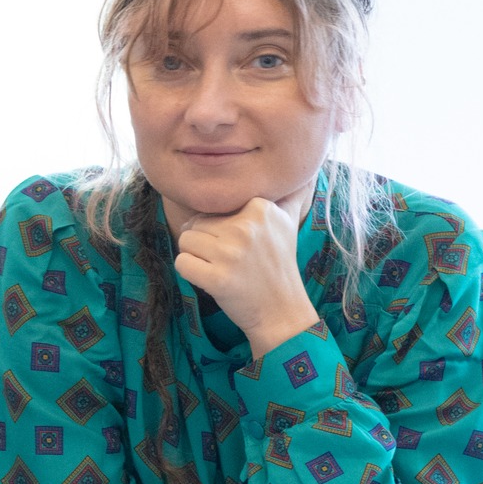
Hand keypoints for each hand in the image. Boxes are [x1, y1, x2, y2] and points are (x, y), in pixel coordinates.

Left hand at [172, 193, 319, 359]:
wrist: (281, 310)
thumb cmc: (278, 265)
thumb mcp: (288, 224)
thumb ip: (288, 196)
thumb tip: (301, 173)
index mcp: (260, 207)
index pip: (212, 207)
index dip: (218, 228)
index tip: (243, 245)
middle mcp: (247, 226)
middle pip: (195, 223)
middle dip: (204, 243)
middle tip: (230, 260)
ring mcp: (232, 253)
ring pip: (185, 241)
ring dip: (196, 257)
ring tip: (221, 268)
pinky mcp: (218, 278)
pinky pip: (181, 263)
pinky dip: (190, 273)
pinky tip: (212, 280)